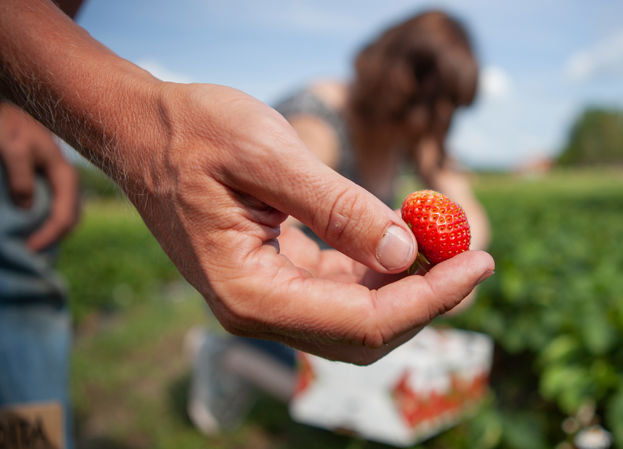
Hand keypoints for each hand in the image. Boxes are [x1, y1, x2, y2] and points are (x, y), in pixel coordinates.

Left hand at [0, 100, 79, 249]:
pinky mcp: (49, 176)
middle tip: (30, 249)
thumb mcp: (12, 146)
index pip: (66, 215)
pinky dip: (47, 217)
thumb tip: (27, 207)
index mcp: (65, 174)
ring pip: (65, 212)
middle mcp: (67, 179)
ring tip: (32, 239)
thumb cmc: (8, 121)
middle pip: (71, 218)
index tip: (29, 248)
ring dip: (52, 228)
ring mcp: (59, 178)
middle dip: (54, 237)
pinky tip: (33, 220)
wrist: (9, 101)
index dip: (50, 235)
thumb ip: (21, 176)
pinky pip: (55, 204)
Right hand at [124, 83, 493, 363]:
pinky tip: (403, 238)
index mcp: (249, 293)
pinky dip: (380, 272)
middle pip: (365, 333)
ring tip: (447, 241)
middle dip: (427, 300)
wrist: (142, 131)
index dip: (429, 298)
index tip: (479, 262)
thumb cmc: (192, 133)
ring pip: (357, 317)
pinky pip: (341, 292)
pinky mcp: (276, 279)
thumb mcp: (266, 156)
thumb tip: (404, 252)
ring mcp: (267, 299)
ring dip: (408, 287)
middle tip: (475, 256)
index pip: (362, 322)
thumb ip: (336, 208)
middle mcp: (259, 310)